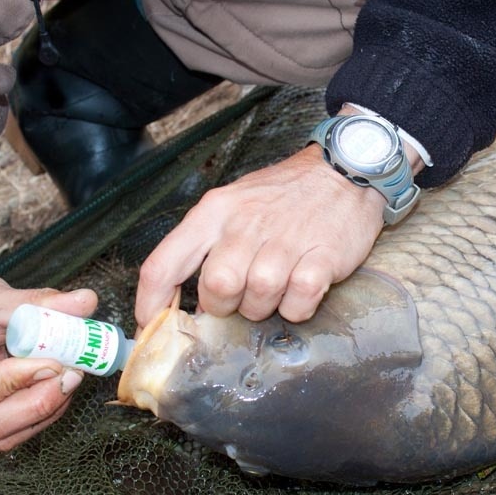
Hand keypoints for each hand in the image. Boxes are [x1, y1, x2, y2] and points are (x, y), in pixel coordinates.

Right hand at [0, 267, 97, 449]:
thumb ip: (37, 303)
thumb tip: (87, 302)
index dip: (13, 383)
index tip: (53, 362)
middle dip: (38, 402)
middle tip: (74, 373)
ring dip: (43, 412)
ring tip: (68, 378)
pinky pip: (1, 434)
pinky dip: (35, 416)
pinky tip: (54, 390)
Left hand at [136, 143, 384, 326]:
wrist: (344, 168)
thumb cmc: (284, 194)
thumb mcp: (233, 203)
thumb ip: (207, 246)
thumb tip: (188, 301)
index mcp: (214, 211)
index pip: (163, 264)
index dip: (151, 304)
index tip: (154, 326)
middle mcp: (244, 224)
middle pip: (216, 288)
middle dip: (225, 306)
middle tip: (240, 298)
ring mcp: (286, 239)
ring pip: (258, 298)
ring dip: (265, 306)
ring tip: (276, 289)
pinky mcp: (323, 255)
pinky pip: (299, 301)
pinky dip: (298, 308)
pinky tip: (301, 292)